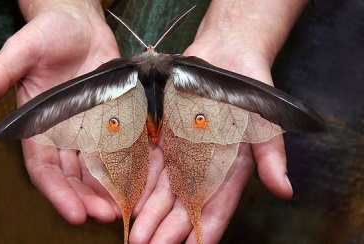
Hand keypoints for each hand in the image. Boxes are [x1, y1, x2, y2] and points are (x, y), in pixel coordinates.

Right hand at [0, 0, 133, 224]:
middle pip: (75, 176)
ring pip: (99, 167)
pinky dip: (129, 163)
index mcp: (39, 126)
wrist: (79, 23)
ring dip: (110, 188)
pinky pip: (121, 144)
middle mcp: (65, 133)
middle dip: (88, 198)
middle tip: (107, 216)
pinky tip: (141, 179)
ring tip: (125, 206)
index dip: (57, 193)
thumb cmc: (47, 33)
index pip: (44, 169)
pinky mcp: (112, 116)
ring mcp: (90, 127)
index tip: (74, 215)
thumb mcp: (23, 50)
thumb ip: (2, 73)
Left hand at [129, 0, 307, 241]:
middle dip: (167, 230)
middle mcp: (203, 168)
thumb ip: (271, 155)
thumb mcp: (263, 120)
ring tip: (136, 235)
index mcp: (229, 171)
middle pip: (184, 207)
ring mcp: (182, 154)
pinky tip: (128, 202)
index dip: (204, 232)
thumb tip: (285, 191)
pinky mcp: (165, 139)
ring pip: (163, 191)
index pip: (216, 209)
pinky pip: (150, 166)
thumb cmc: (249, 91)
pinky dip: (139, 185)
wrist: (225, 57)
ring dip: (150, 214)